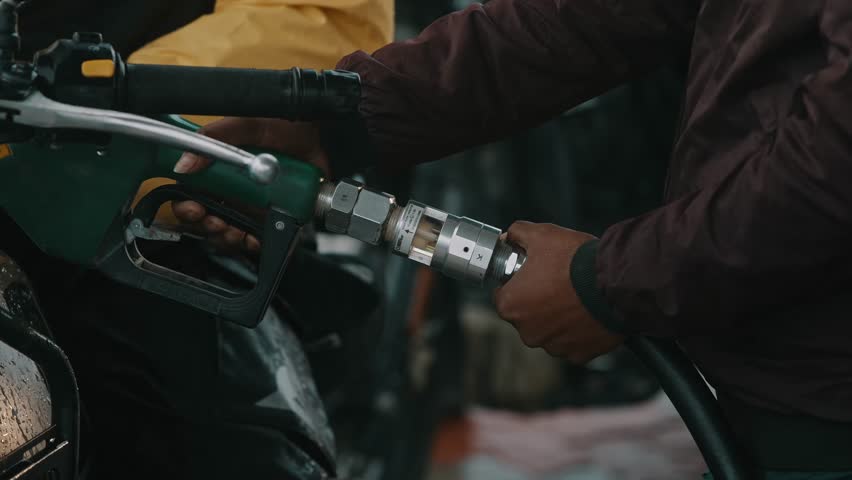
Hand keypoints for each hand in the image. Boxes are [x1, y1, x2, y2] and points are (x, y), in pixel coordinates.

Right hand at [171, 118, 326, 251]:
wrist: (315, 135)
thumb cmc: (280, 126)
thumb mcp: (245, 125)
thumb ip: (214, 139)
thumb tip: (183, 163)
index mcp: (216, 171)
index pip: (188, 196)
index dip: (185, 207)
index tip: (194, 208)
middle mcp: (230, 191)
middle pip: (205, 220)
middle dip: (206, 227)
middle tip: (217, 222)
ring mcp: (251, 206)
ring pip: (228, 233)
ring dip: (226, 238)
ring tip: (235, 231)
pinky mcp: (272, 216)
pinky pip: (257, 238)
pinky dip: (252, 243)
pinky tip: (254, 238)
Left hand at [493, 221, 623, 363]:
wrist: (615, 282)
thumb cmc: (575, 261)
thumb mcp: (541, 235)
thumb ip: (518, 233)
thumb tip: (510, 236)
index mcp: (511, 305)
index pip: (504, 295)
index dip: (518, 282)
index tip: (532, 275)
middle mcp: (528, 332)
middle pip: (526, 316)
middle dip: (537, 302)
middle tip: (556, 283)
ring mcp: (553, 346)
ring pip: (549, 331)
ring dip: (557, 318)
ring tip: (574, 297)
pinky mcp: (577, 354)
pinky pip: (572, 343)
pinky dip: (577, 331)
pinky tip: (586, 312)